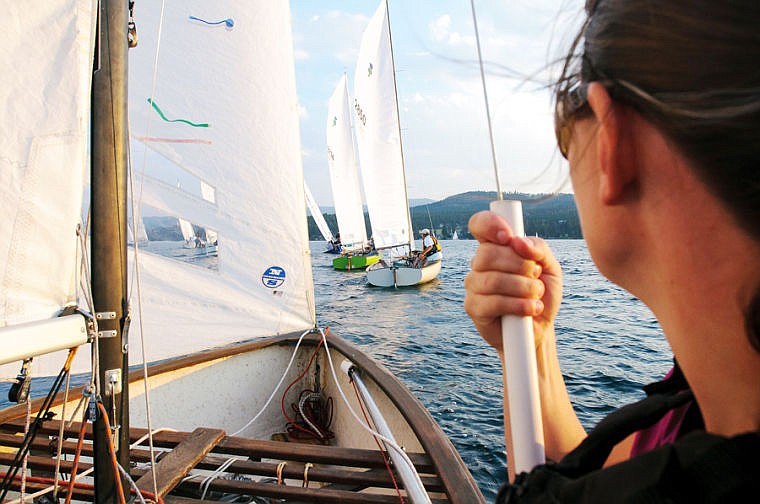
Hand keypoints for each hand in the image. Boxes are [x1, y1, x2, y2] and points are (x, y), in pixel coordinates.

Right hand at [464, 210, 562, 351]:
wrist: (539, 329)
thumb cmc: (542, 295)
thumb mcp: (550, 268)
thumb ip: (539, 249)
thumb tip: (518, 242)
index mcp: (496, 247)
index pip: (479, 224)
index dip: (489, 224)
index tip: (509, 237)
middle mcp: (479, 264)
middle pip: (487, 253)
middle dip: (520, 265)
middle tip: (536, 276)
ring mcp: (473, 286)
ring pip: (492, 279)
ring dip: (523, 288)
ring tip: (536, 296)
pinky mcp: (473, 308)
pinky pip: (492, 302)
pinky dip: (518, 305)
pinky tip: (530, 309)